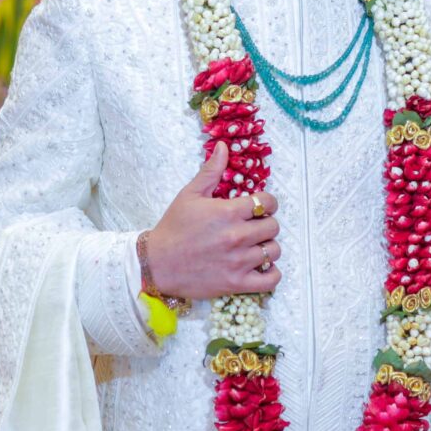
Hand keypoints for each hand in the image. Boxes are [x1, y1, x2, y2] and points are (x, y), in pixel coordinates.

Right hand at [140, 145, 281, 301]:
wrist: (156, 263)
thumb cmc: (173, 228)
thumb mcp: (190, 195)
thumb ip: (210, 171)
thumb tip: (223, 147)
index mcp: (228, 212)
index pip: (267, 202)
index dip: (267, 203)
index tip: (260, 207)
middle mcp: (237, 236)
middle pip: (273, 227)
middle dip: (266, 224)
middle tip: (254, 227)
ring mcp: (238, 262)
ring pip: (274, 251)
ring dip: (268, 247)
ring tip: (255, 246)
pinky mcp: (236, 283)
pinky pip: (271, 280)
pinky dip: (271, 274)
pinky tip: (261, 267)